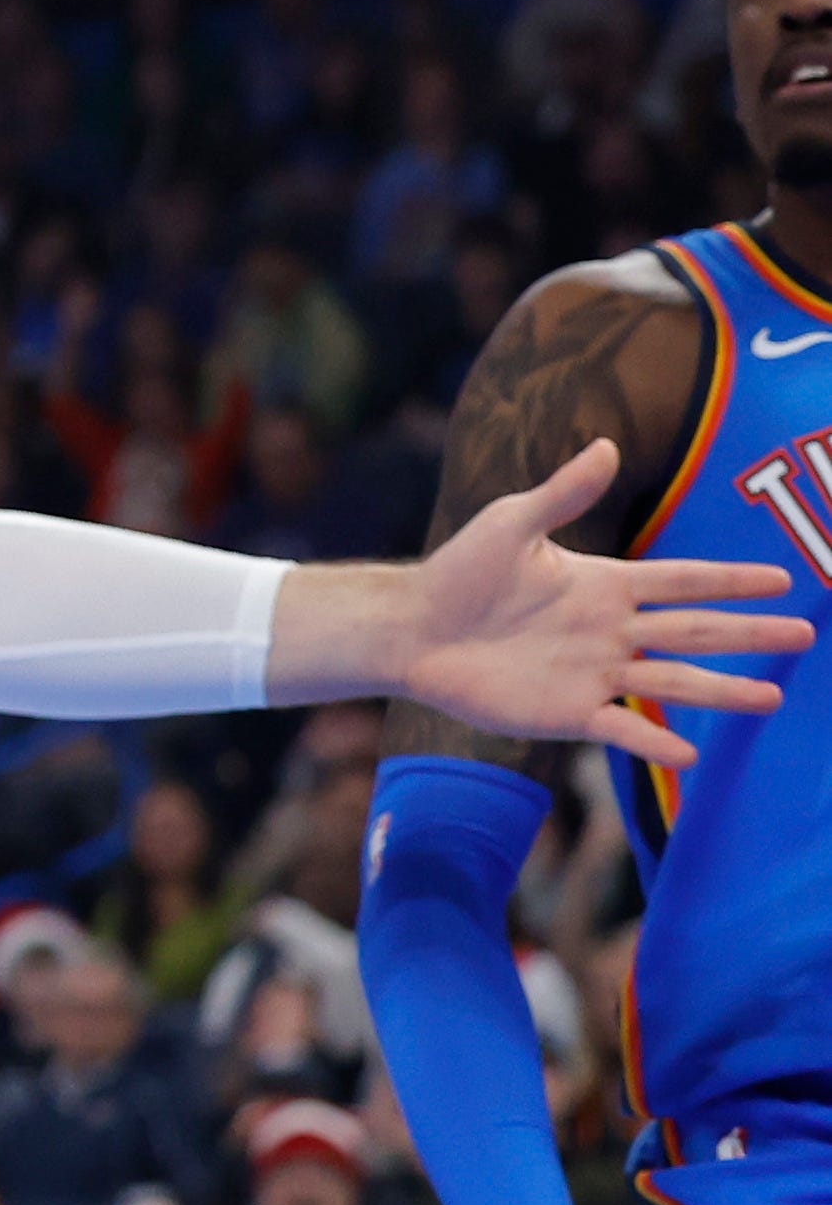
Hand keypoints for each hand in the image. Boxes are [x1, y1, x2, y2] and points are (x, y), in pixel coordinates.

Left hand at [374, 438, 809, 771]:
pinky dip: (654, 746)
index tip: (783, 581)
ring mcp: (594, 674)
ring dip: (721, 691)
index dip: (730, 581)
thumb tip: (607, 446)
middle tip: (804, 635)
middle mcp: (610, 632)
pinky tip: (690, 758)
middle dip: (749, 633)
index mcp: (604, 585)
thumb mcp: (511, 523)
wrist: (411, 629)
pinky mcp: (568, 712)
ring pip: (672, 685)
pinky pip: (621, 731)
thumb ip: (563, 493)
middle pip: (693, 631)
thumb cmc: (458, 572)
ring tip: (772, 697)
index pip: (681, 580)